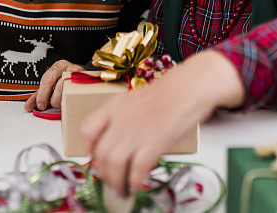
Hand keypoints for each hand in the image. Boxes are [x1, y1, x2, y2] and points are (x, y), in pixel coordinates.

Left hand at [24, 60, 84, 111]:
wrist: (83, 77)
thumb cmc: (65, 81)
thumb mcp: (51, 86)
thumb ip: (39, 95)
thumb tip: (28, 106)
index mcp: (58, 66)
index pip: (47, 79)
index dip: (43, 94)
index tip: (40, 105)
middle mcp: (69, 67)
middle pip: (59, 85)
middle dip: (54, 99)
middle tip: (52, 105)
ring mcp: (81, 74)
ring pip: (70, 90)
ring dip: (64, 100)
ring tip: (63, 103)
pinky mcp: (89, 81)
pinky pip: (79, 93)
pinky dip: (74, 99)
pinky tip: (72, 101)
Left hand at [81, 50, 244, 194]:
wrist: (189, 88)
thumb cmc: (167, 94)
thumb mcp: (135, 100)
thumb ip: (123, 118)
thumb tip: (120, 141)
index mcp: (114, 107)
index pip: (87, 129)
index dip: (89, 147)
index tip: (96, 157)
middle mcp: (120, 120)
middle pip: (100, 152)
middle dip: (103, 172)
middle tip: (110, 180)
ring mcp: (136, 131)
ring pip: (113, 163)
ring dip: (116, 181)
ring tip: (122, 188)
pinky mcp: (154, 142)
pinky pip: (137, 168)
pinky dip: (134, 180)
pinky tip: (137, 184)